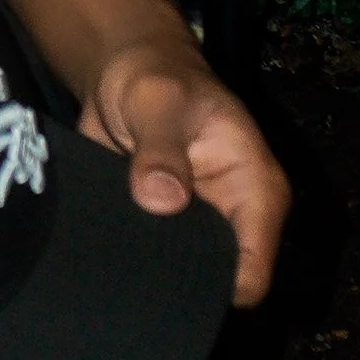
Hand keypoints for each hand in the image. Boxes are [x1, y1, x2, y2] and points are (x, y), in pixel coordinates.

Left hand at [77, 36, 290, 307]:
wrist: (123, 70)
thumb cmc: (154, 76)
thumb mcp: (158, 102)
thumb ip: (161, 148)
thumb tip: (161, 200)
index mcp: (255, 190)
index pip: (253, 272)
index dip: (217, 289)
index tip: (170, 285)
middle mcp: (232, 216)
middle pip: (218, 281)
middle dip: (181, 286)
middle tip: (133, 282)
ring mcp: (197, 224)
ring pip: (183, 274)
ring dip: (151, 273)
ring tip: (115, 270)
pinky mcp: (164, 226)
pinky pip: (153, 259)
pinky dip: (131, 261)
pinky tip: (104, 259)